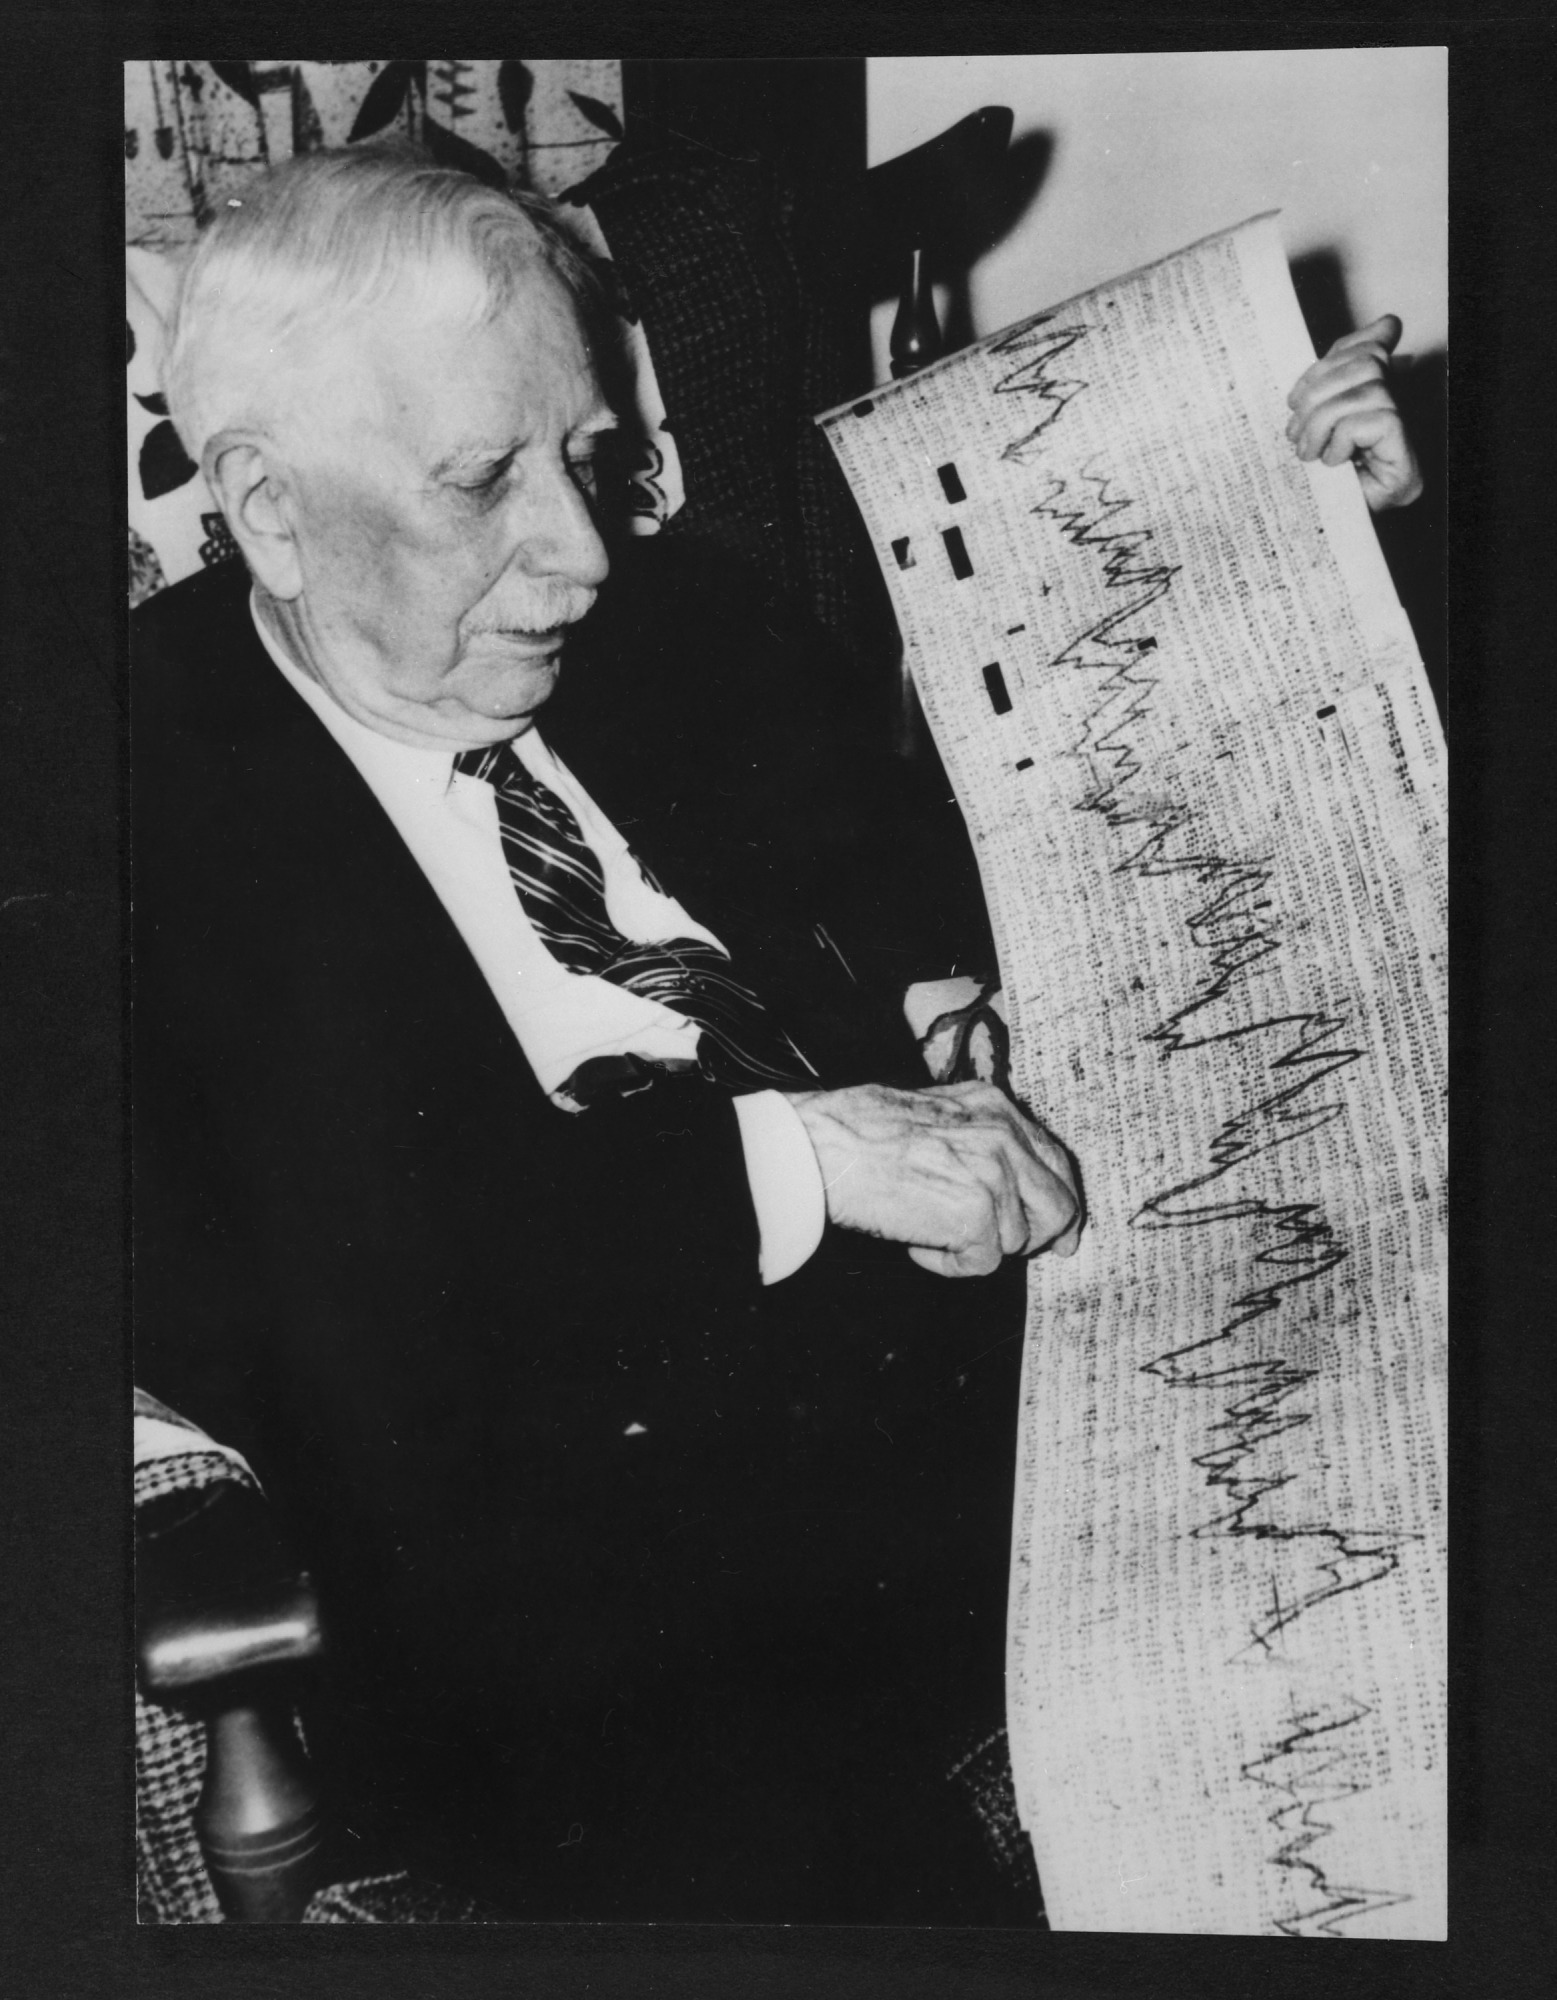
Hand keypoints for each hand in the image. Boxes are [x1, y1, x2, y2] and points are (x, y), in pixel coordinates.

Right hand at [787, 1079, 1082, 1277]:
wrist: (821, 1147)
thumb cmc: (857, 1133)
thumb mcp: (934, 1113)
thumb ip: (977, 1137)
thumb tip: (1006, 1182)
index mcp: (995, 1107)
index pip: (1055, 1160)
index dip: (1061, 1204)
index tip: (1061, 1232)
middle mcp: (1004, 1136)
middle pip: (1059, 1206)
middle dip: (1039, 1238)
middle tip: (1007, 1251)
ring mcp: (993, 1175)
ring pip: (1016, 1242)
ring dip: (972, 1247)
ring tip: (925, 1226)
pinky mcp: (975, 1215)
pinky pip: (981, 1264)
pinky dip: (946, 1263)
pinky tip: (915, 1240)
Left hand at [1285, 315, 1422, 511]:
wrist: (1325, 537)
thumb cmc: (1319, 483)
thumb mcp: (1316, 422)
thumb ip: (1335, 376)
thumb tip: (1386, 325)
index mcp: (1376, 394)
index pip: (1364, 349)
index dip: (1329, 360)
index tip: (1295, 396)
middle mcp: (1399, 409)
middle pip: (1364, 364)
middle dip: (1316, 393)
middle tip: (1294, 432)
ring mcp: (1405, 435)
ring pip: (1365, 391)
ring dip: (1322, 421)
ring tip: (1306, 451)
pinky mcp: (1404, 456)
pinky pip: (1371, 421)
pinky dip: (1342, 439)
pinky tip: (1332, 462)